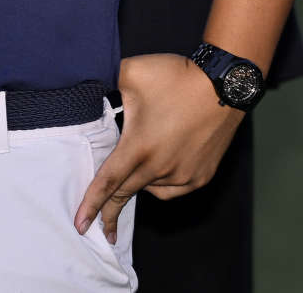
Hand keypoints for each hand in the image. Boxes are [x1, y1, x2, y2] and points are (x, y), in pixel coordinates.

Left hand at [74, 53, 242, 241]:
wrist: (224, 85)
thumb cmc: (177, 77)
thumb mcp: (132, 73)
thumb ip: (104, 83)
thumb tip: (90, 89)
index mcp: (139, 147)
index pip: (107, 183)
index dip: (91, 205)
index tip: (79, 226)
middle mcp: (160, 167)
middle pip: (127, 195)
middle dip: (110, 214)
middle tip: (102, 230)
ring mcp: (183, 175)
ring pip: (151, 189)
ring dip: (140, 183)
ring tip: (141, 160)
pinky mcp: (201, 176)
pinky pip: (174, 188)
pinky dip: (162, 182)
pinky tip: (162, 166)